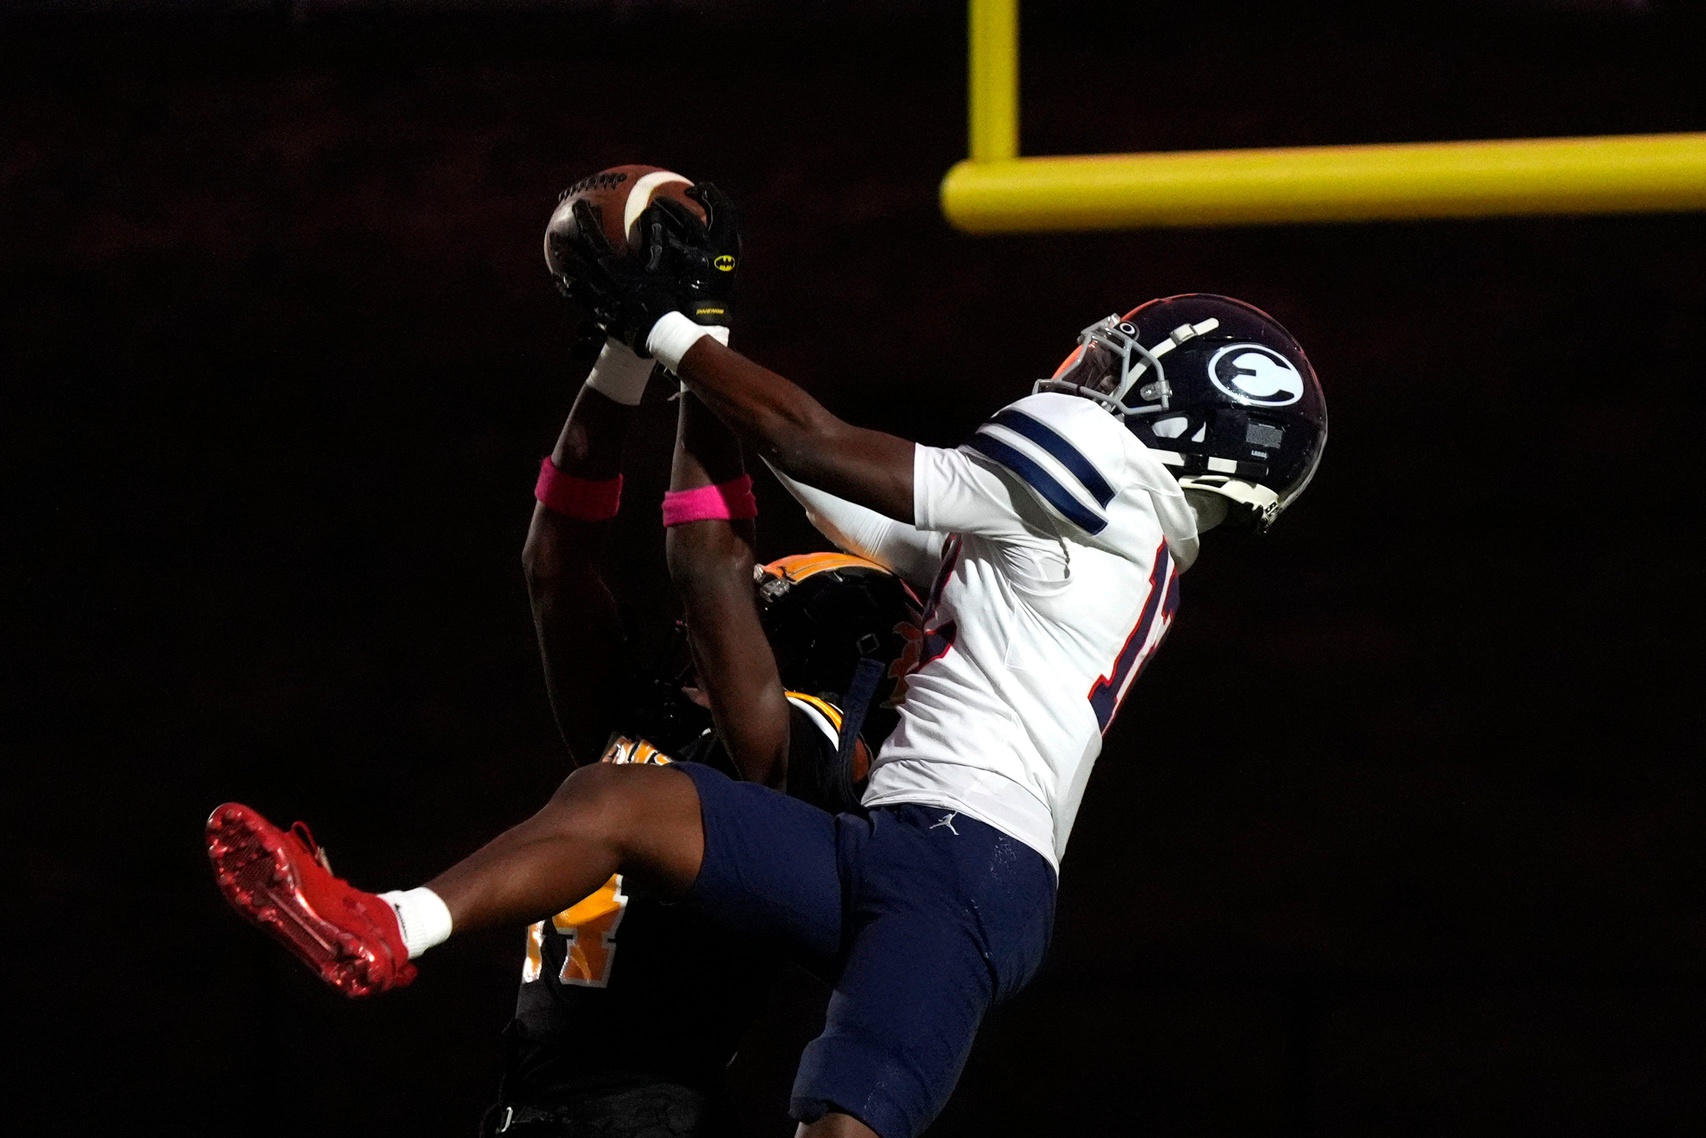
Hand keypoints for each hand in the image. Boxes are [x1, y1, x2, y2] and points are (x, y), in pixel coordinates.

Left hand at [555, 184, 740, 354]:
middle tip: (554, 233)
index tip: (578, 206)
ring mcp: (599, 299)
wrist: (659, 331)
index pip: (595, 238)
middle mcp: (603, 282)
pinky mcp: (600, 315)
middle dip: (565, 244)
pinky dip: (570, 291)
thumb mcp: (664, 264)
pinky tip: (564, 286)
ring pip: (575, 280)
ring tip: (556, 257)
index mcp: (616, 267)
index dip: (585, 220)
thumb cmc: (664, 297)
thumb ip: (657, 238)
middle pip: (577, 260)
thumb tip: (654, 212)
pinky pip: (580, 301)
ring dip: (564, 267)